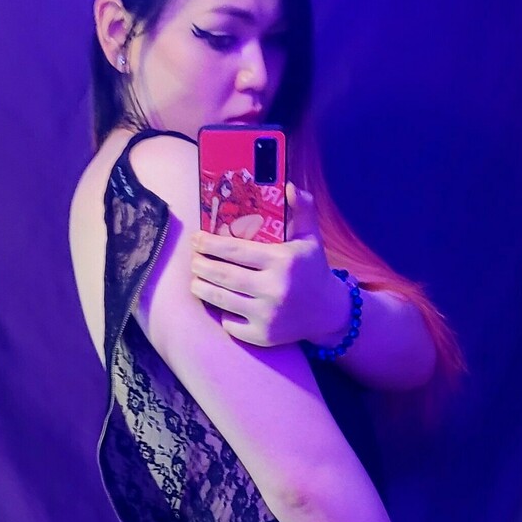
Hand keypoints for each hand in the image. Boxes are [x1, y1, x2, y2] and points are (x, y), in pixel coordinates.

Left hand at [190, 183, 340, 346]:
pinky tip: (217, 302)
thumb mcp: (310, 238)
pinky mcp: (263, 336)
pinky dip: (220, 313)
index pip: (236, 250)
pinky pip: (230, 324)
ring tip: (196, 279)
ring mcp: (267, 315)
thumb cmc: (312, 270)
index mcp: (283, 260)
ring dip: (202, 288)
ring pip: (221, 300)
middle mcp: (274, 288)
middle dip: (201, 265)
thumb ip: (301, 210)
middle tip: (193, 260)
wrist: (327, 313)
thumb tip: (290, 186)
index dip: (210, 244)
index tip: (196, 239)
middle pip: (224, 275)